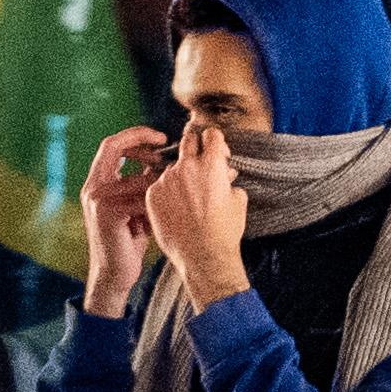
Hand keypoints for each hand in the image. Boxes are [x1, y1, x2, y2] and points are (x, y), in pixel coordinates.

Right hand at [80, 127, 164, 315]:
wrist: (114, 273)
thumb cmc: (128, 240)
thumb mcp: (134, 205)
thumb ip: (139, 184)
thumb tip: (163, 163)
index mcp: (97, 182)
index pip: (112, 144)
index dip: (134, 135)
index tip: (159, 137)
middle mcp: (93, 187)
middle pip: (113, 147)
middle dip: (141, 140)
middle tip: (165, 143)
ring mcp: (97, 200)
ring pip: (135, 176)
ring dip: (158, 180)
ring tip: (175, 185)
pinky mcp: (108, 214)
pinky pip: (139, 198)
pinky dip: (157, 202)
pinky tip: (168, 210)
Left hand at [140, 129, 248, 297]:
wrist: (203, 257)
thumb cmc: (224, 232)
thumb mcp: (238, 201)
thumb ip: (228, 180)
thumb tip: (225, 174)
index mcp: (211, 165)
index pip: (211, 135)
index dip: (215, 141)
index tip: (215, 151)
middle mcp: (186, 167)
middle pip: (188, 141)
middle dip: (195, 147)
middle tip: (199, 162)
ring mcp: (166, 180)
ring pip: (173, 167)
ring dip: (180, 176)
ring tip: (188, 199)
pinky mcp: (152, 194)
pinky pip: (159, 185)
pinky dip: (167, 193)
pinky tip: (176, 209)